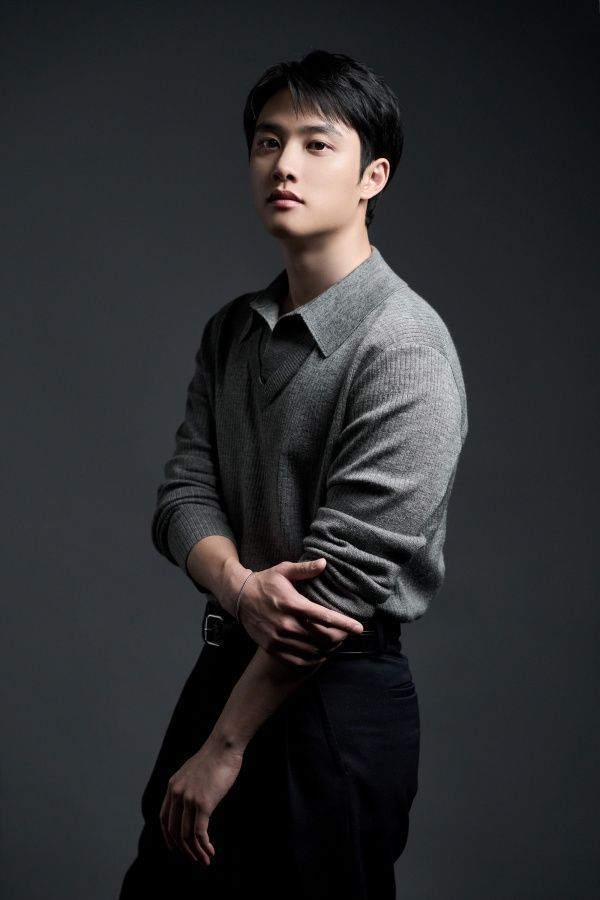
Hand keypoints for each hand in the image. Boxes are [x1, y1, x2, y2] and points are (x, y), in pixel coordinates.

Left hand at [159, 737, 243, 866]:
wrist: (223, 746)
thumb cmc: (214, 757)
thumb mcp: (193, 771)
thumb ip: (188, 786)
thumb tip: (191, 802)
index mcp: (172, 786)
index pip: (164, 819)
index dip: (169, 837)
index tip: (176, 848)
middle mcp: (177, 794)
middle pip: (174, 831)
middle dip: (184, 849)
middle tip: (194, 859)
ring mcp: (189, 799)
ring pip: (187, 835)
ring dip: (195, 852)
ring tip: (205, 860)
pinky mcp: (203, 804)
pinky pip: (199, 833)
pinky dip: (204, 846)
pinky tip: (210, 851)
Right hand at [234, 559, 363, 665]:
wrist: (239, 598)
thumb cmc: (265, 582)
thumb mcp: (284, 570)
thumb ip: (305, 569)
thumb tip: (325, 563)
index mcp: (292, 604)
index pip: (324, 617)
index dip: (344, 624)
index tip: (359, 628)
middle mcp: (286, 624)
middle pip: (322, 638)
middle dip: (340, 638)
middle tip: (347, 634)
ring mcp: (279, 639)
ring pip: (313, 651)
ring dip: (328, 649)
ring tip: (336, 643)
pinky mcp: (273, 648)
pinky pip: (299, 661)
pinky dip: (314, 659)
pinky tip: (320, 653)